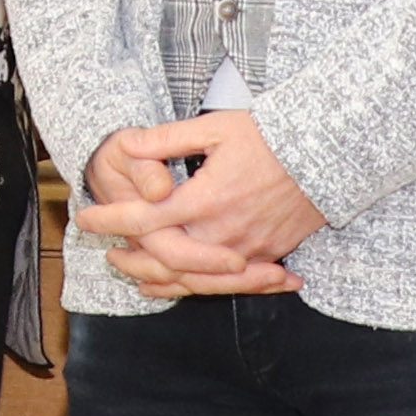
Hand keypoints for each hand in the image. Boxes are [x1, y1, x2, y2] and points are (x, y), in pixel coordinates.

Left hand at [75, 116, 313, 297]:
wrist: (329, 152)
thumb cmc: (270, 136)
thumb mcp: (214, 128)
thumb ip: (167, 139)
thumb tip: (128, 144)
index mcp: (204, 199)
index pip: (144, 219)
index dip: (110, 220)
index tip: (85, 219)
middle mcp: (223, 231)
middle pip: (165, 260)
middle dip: (132, 260)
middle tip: (108, 253)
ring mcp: (248, 248)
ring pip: (195, 279)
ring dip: (161, 280)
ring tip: (135, 276)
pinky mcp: (268, 254)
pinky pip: (227, 282)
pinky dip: (199, 287)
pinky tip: (180, 286)